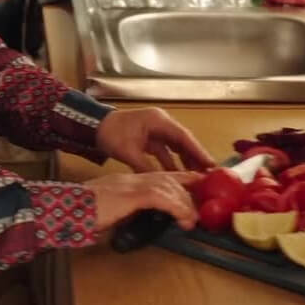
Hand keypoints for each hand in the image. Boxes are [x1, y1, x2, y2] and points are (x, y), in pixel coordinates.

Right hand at [87, 171, 199, 231]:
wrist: (63, 211)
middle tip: (197, 210)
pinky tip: (184, 219)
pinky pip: (159, 198)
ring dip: (183, 204)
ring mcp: (129, 185)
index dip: (179, 180)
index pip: (158, 176)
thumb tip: (142, 219)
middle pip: (167, 179)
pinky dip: (176, 208)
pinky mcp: (129, 195)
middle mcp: (130, 179)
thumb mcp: (110, 213)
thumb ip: (126, 211)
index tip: (196, 187)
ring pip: (167, 187)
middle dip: (186, 193)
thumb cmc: (81, 216)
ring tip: (192, 220)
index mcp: (125, 181)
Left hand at [95, 108, 216, 173]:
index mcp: (158, 121)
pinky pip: (166, 151)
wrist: (93, 127)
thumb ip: (146, 167)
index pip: (183, 137)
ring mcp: (156, 130)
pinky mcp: (150, 139)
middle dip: (195, 158)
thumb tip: (161, 183)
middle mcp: (161, 123)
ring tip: (197, 178)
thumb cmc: (110, 134)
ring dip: (185, 161)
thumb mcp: (128, 151)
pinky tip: (178, 176)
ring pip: (176, 147)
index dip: (198, 151)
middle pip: (183, 142)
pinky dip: (172, 162)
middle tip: (209, 174)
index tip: (211, 164)